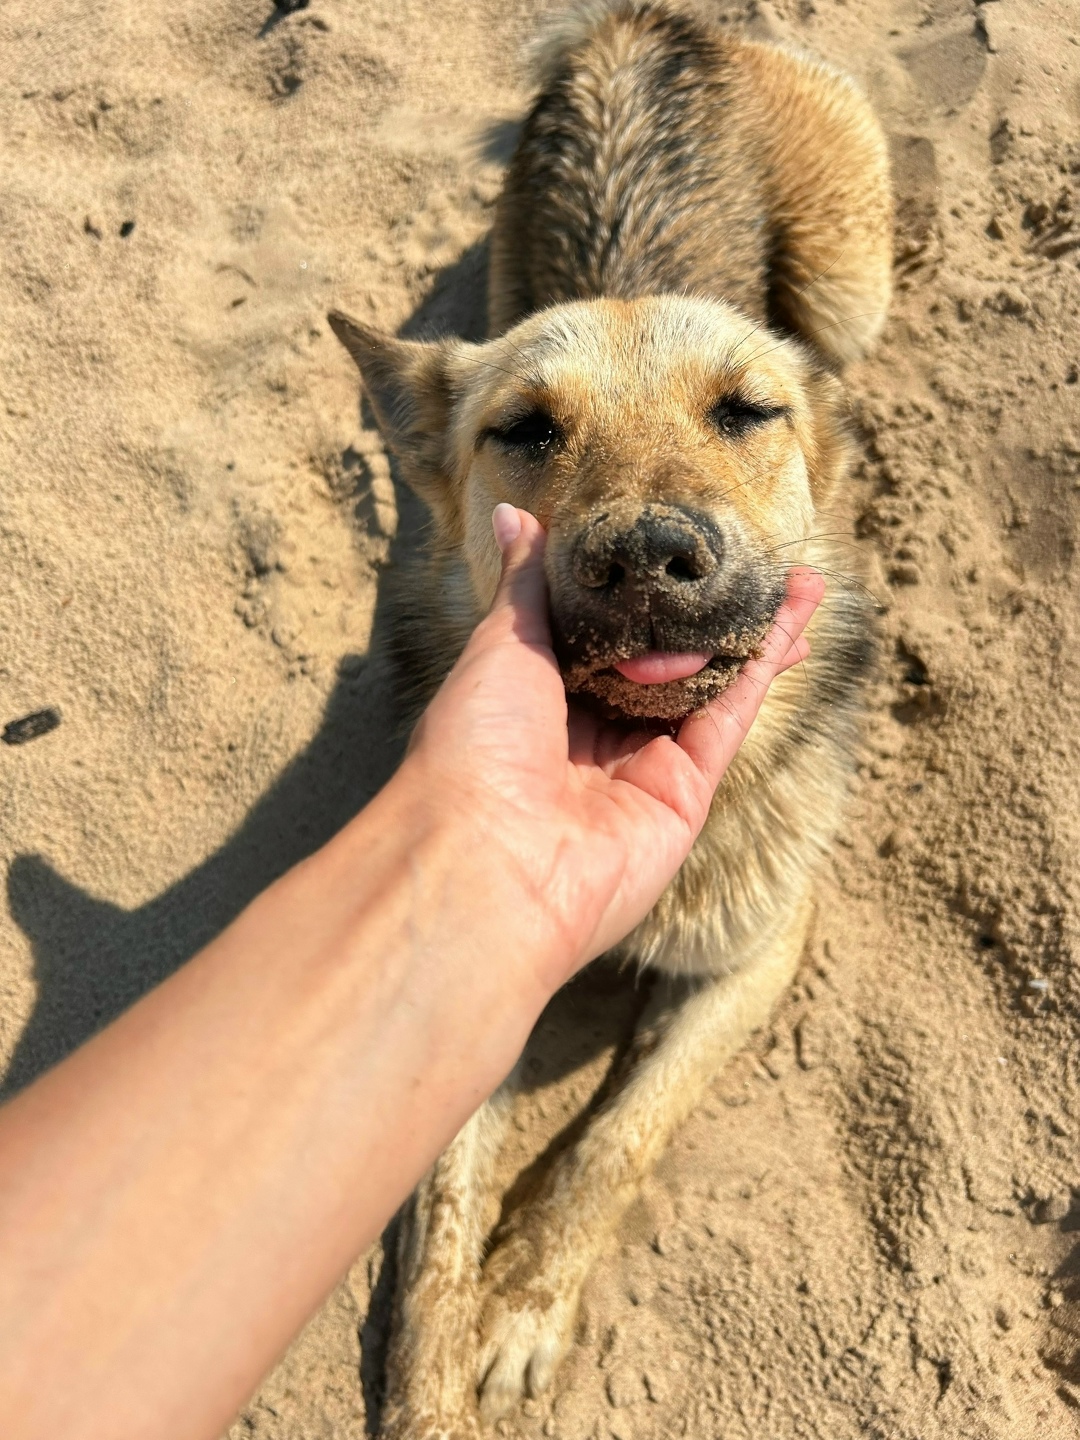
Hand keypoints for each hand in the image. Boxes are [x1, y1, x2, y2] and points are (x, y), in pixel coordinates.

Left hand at [402, 506, 822, 986]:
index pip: (603, 634)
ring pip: (707, 687)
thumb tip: (513, 515)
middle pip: (665, 662)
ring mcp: (641, 766)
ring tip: (799, 583)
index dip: (643, 594)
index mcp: (538, 697)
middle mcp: (592, 733)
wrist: (489, 859)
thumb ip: (527, 583)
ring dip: (753, 635)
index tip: (677, 549)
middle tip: (754, 563)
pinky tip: (790, 622)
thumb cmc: (474, 745)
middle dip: (709, 615)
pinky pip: (727, 719)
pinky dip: (760, 670)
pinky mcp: (684, 793)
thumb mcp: (500, 644)